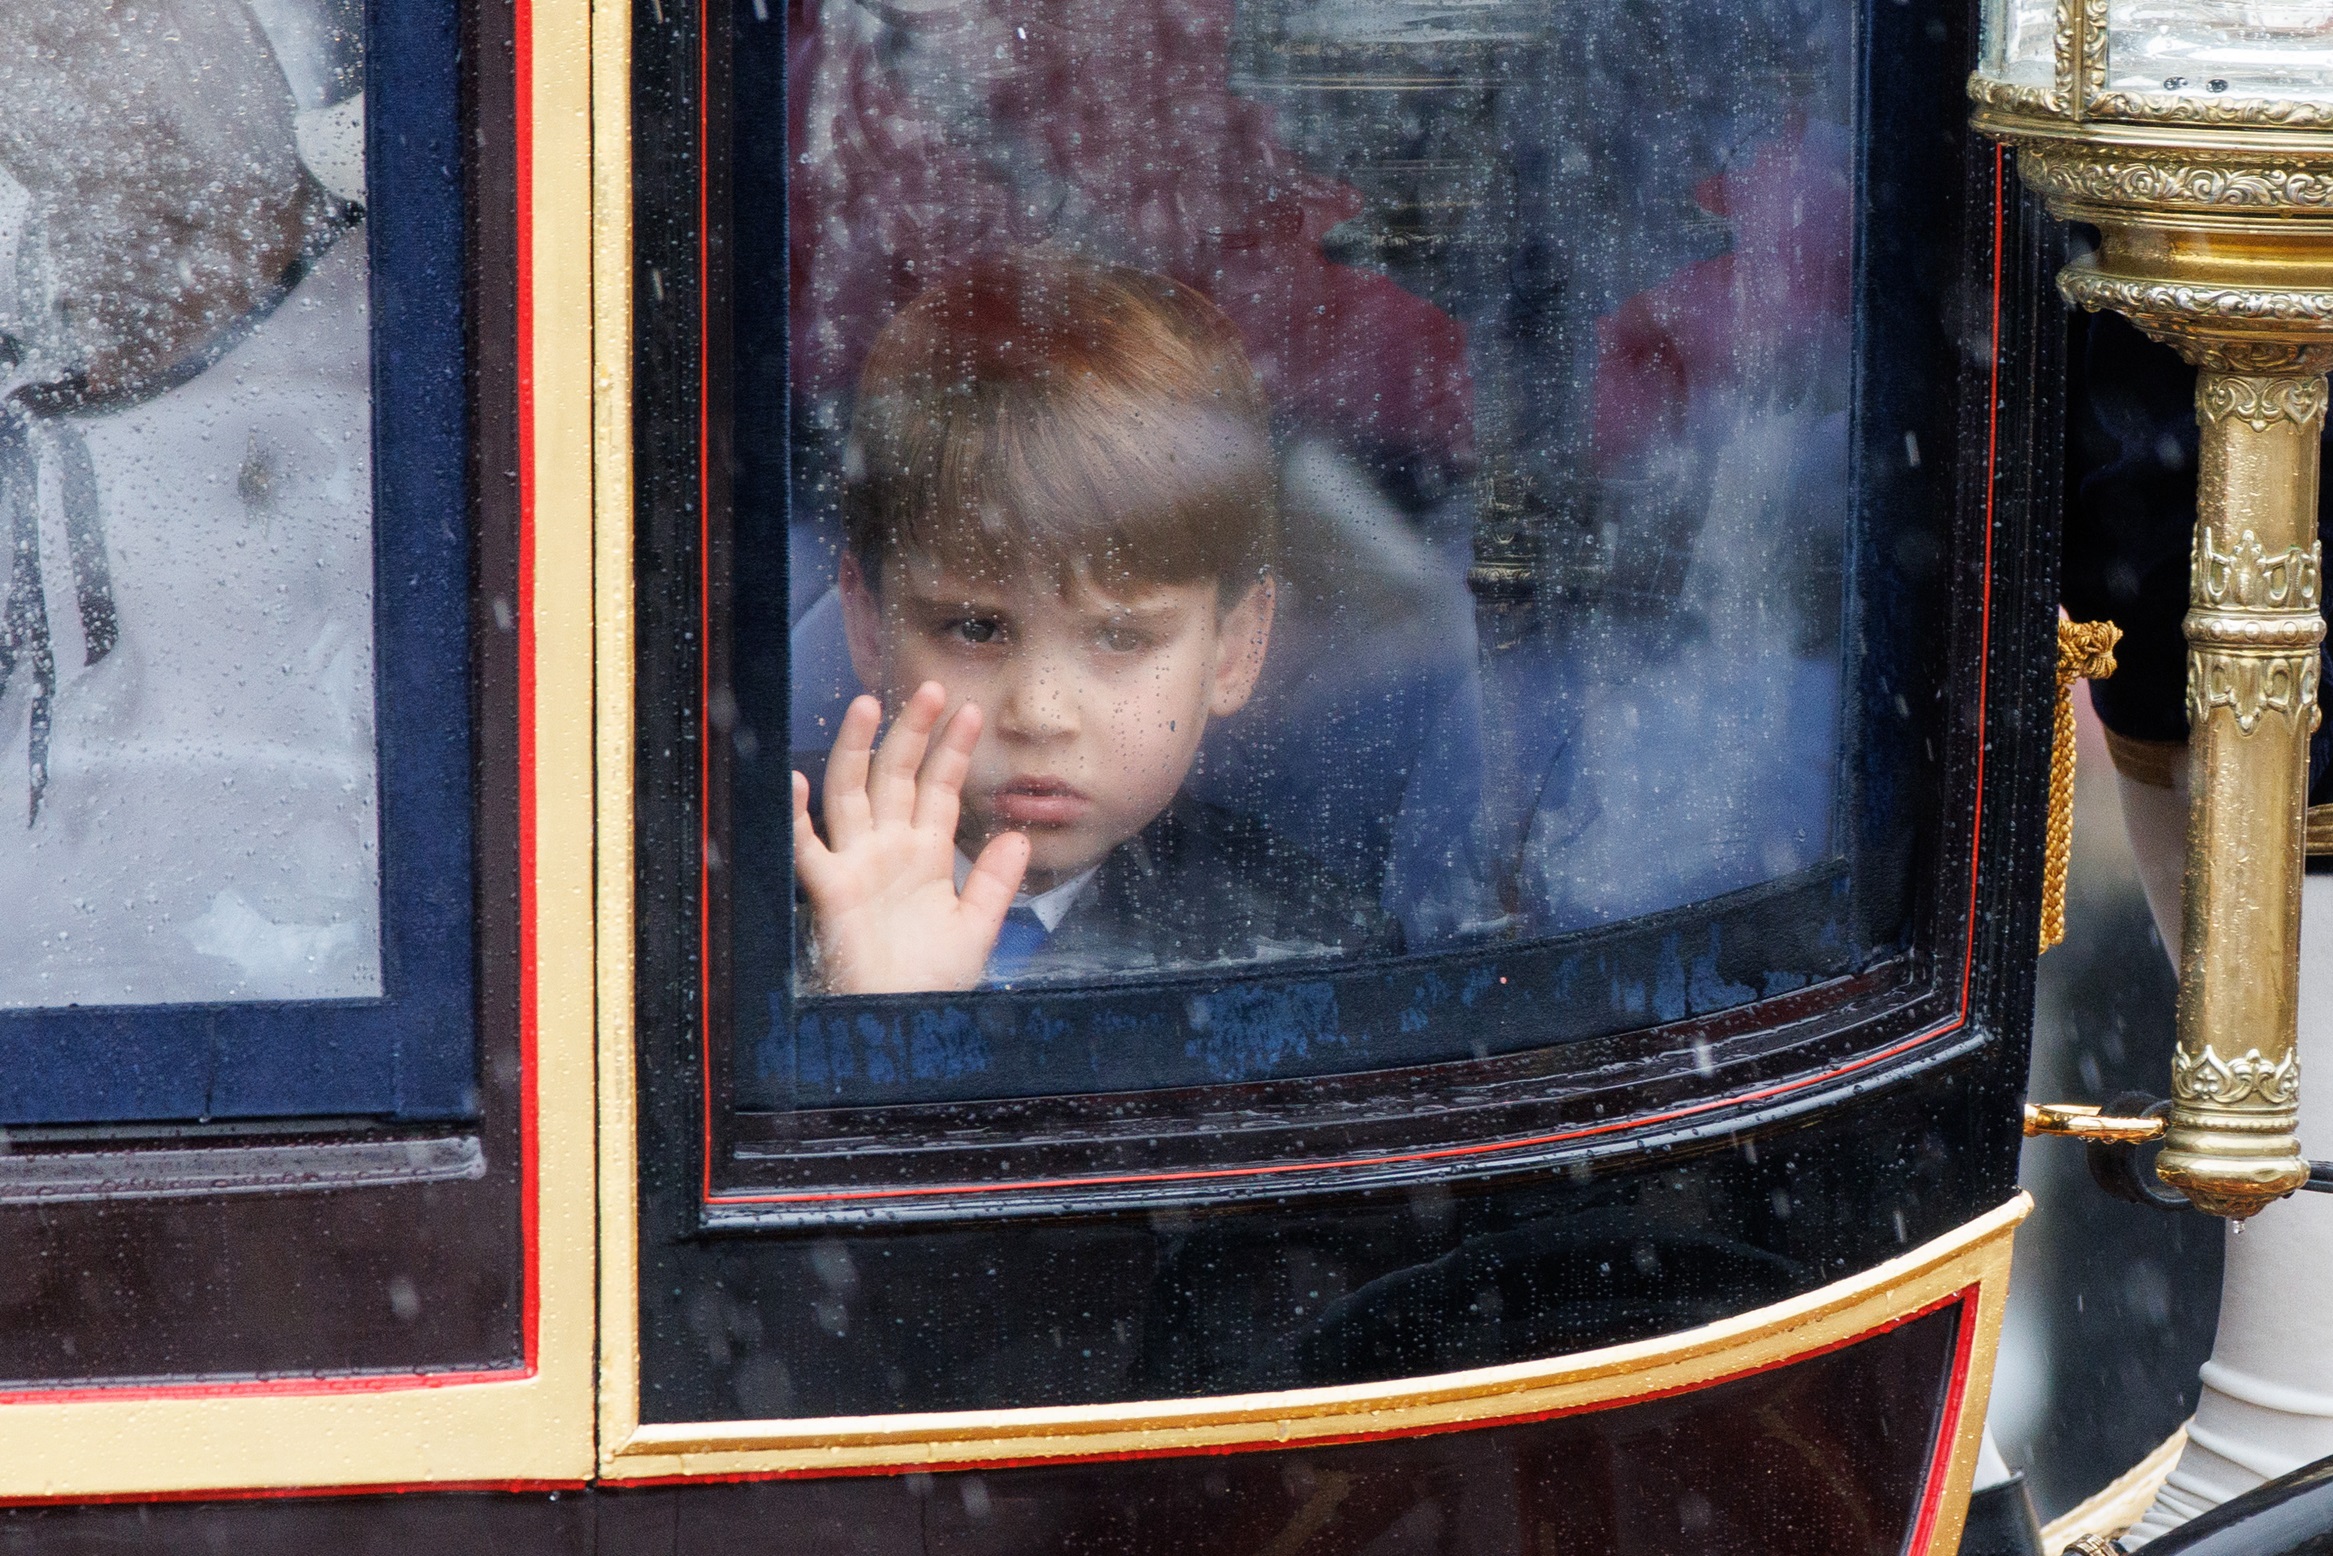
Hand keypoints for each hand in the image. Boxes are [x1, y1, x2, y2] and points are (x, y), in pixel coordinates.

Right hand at [793, 682, 1030, 993]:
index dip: (954, 751)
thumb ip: (995, 882)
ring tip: (871, 704)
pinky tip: (796, 782)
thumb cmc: (934, 981)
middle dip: (913, 732)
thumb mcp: (977, 927)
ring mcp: (858, 865)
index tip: (973, 713)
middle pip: (897, 776)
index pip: (939, 789)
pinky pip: (808, 848)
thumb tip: (1020, 836)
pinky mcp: (832, 891)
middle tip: (932, 688)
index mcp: (925, 855)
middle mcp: (889, 850)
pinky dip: (797, 817)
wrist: (905, 1024)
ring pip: (853, 793)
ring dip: (859, 749)